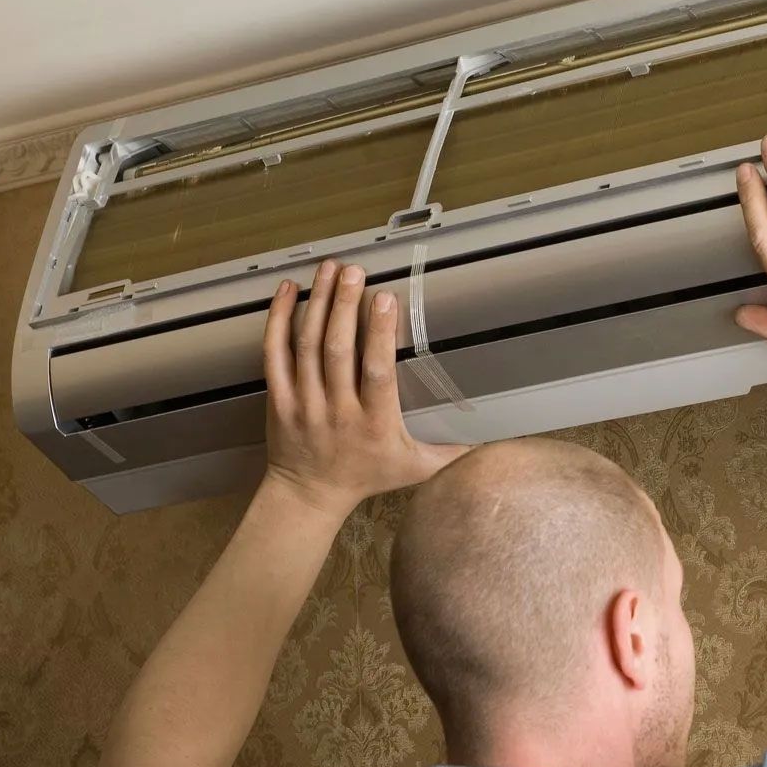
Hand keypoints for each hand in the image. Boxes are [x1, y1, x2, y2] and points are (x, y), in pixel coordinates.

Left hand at [261, 260, 468, 517]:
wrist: (308, 496)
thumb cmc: (366, 477)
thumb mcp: (414, 469)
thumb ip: (451, 452)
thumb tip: (492, 438)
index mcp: (374, 422)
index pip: (377, 372)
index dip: (378, 334)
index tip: (385, 299)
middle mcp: (337, 409)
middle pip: (338, 351)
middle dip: (345, 306)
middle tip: (355, 270)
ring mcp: (304, 402)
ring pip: (308, 346)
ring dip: (319, 303)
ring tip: (330, 269)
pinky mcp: (280, 397)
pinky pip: (275, 354)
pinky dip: (279, 320)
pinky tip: (289, 290)